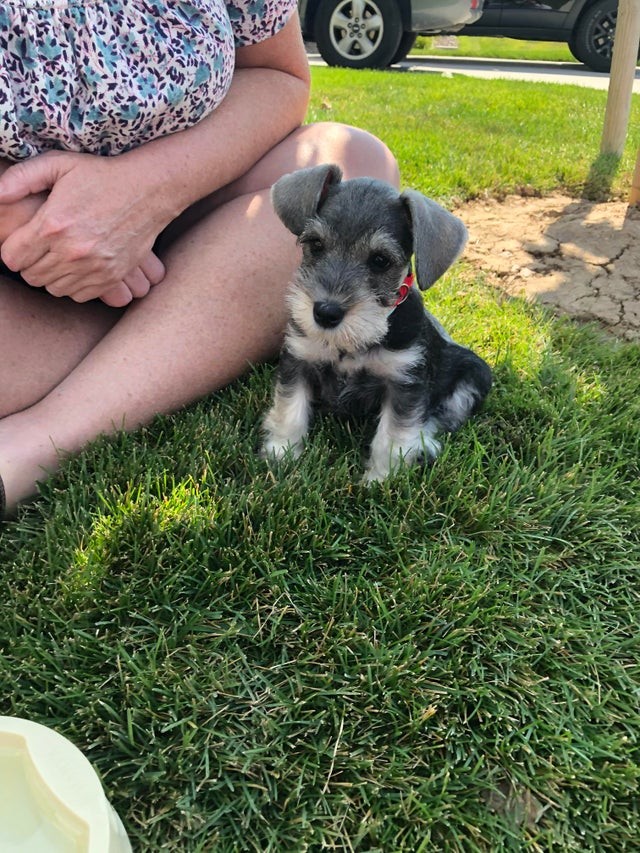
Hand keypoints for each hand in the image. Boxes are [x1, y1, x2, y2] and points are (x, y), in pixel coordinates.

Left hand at [0, 151, 168, 304]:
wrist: (149, 190)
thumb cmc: (102, 176)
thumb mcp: (59, 164)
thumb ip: (21, 178)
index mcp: (53, 224)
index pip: (13, 258)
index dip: (11, 252)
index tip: (20, 245)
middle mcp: (72, 250)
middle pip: (31, 276)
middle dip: (29, 265)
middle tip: (39, 251)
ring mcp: (93, 267)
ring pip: (53, 288)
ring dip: (51, 276)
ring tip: (57, 258)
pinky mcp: (111, 276)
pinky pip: (79, 295)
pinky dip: (73, 285)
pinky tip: (76, 268)